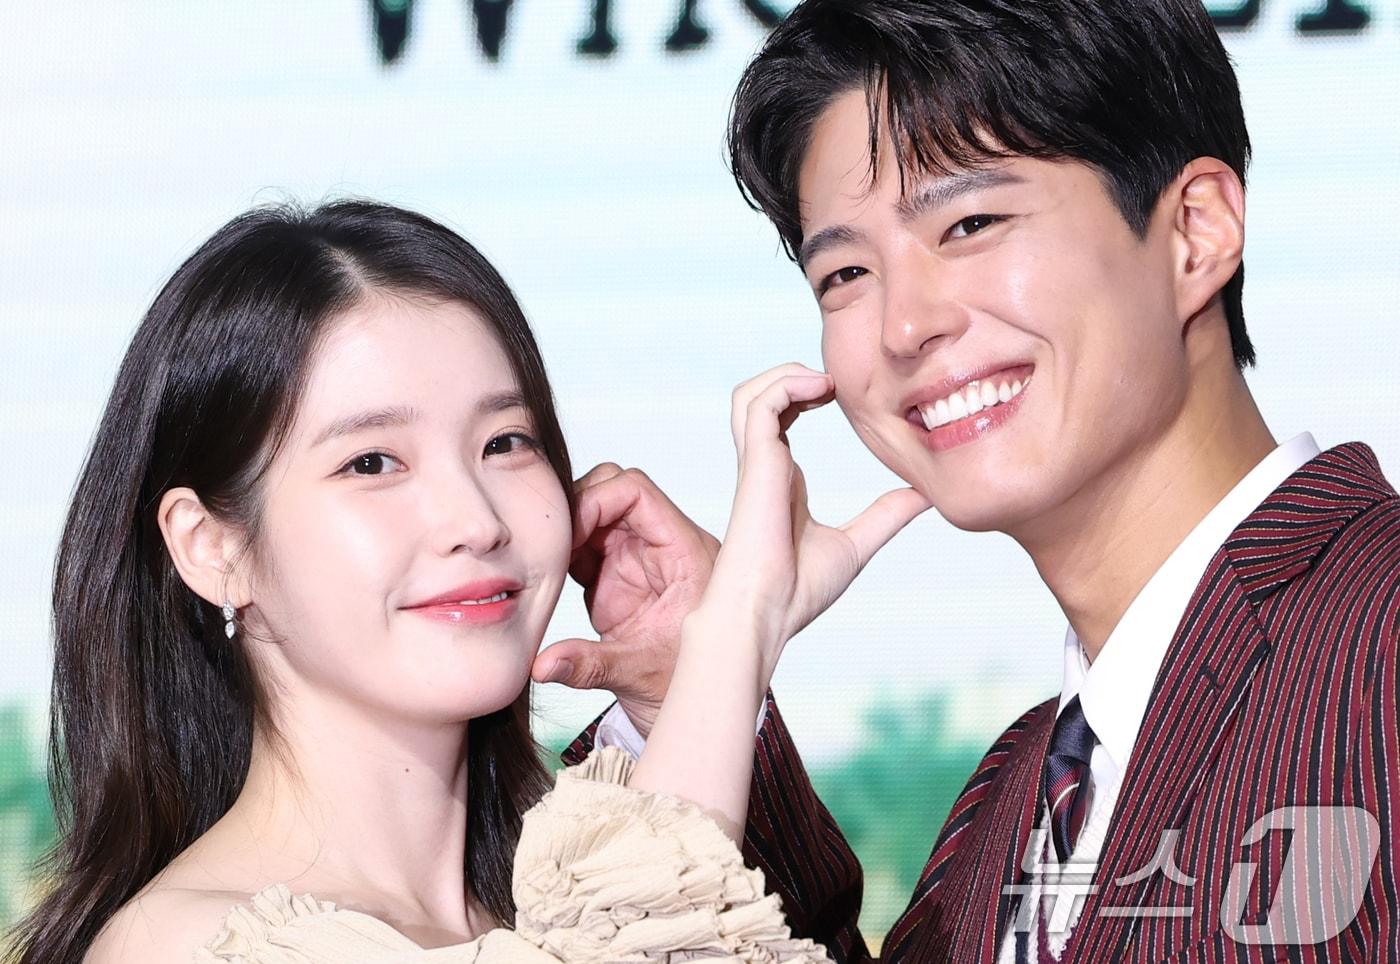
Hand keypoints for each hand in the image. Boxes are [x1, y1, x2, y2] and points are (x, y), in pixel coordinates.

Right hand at [530, 463, 718, 735]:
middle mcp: (663, 547)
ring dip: (566, 532)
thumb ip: (589, 665)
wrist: (695, 712)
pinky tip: (549, 578)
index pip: (637, 492)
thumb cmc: (686, 688)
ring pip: (596, 514)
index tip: (568, 534)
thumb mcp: (638, 675)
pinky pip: (585, 545)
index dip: (596, 501)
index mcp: (684, 553)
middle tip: (551, 548)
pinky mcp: (618, 578)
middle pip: (613, 491)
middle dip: (576, 509)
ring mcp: (639, 560)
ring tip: (546, 565)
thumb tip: (542, 665)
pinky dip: (562, 554)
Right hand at [626, 364, 929, 836]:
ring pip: (752, 394)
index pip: (782, 417)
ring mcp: (757, 462)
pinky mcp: (756, 463)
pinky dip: (787, 385)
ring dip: (786, 374)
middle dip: (796, 375)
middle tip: (837, 382)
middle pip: (763, 397)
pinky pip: (761, 404)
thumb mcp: (857, 545)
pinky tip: (821, 390)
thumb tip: (923, 497)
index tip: (843, 393)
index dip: (807, 394)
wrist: (765, 615)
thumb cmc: (796, 592)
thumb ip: (886, 516)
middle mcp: (765, 465)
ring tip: (826, 381)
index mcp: (781, 479)